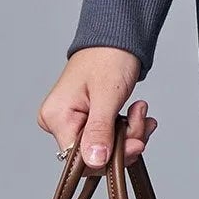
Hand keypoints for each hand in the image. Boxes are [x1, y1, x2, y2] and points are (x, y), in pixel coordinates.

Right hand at [39, 46, 155, 169]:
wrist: (116, 37)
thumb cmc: (109, 56)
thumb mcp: (107, 95)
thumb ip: (99, 130)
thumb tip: (93, 161)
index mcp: (56, 117)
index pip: (80, 159)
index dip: (110, 156)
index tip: (136, 143)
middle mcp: (59, 122)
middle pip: (94, 154)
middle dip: (125, 142)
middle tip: (142, 121)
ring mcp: (72, 121)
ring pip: (105, 147)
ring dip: (130, 133)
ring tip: (141, 111)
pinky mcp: (86, 119)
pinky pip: (108, 136)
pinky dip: (127, 129)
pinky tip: (137, 114)